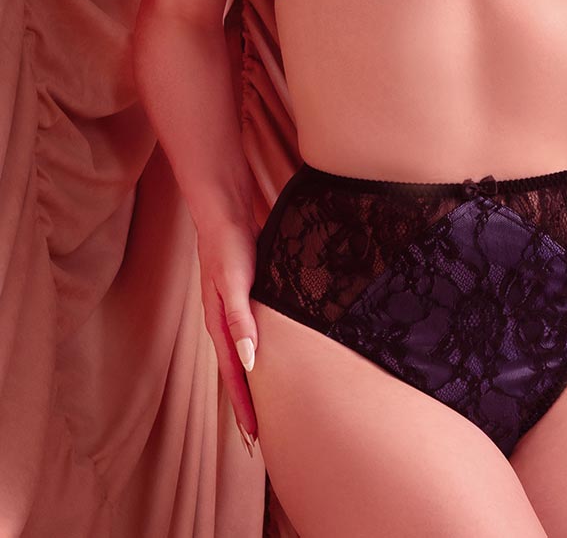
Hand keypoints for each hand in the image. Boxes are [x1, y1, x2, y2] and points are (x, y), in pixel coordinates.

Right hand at [196, 212, 261, 449]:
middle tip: (259, 436)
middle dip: (245, 403)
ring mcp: (233, 307)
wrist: (223, 210)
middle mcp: (224, 320)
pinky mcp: (244, 293)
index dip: (244, 405)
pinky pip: (249, 332)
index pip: (234, 374)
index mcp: (220, 323)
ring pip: (242, 353)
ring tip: (264, 404)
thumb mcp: (235, 281)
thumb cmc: (228, 244)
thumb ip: (240, 319)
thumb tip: (249, 360)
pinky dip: (256, 352)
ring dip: (251, 380)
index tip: (254, 437)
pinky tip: (265, 354)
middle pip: (236, 370)